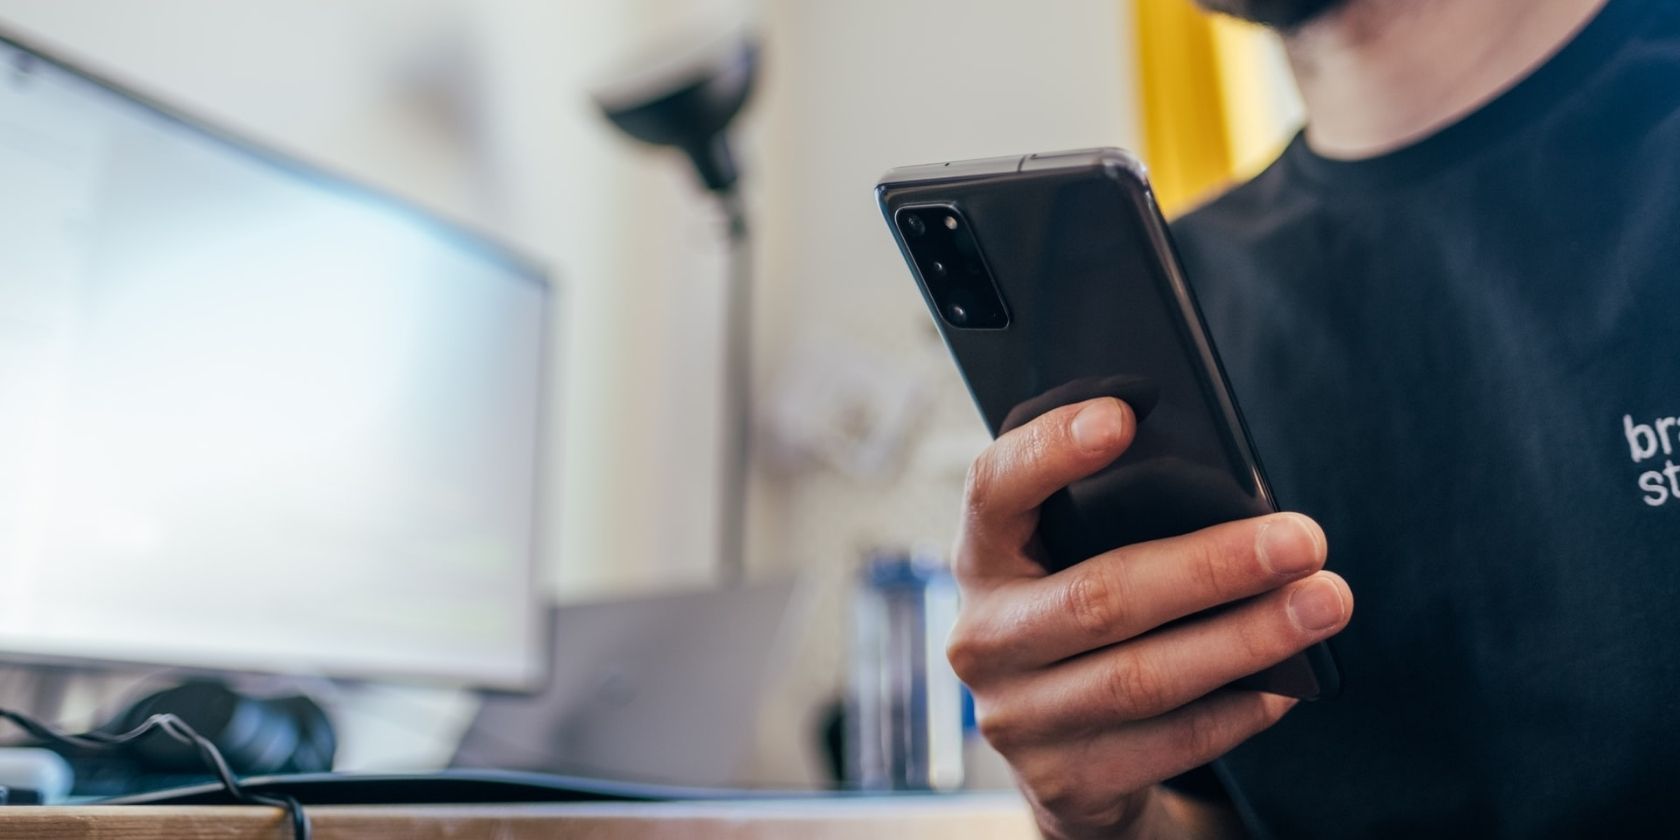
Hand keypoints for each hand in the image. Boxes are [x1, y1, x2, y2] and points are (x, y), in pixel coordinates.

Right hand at [947, 397, 1352, 839]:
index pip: (994, 489)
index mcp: (982, 556)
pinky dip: (1237, 710)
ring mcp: (1016, 716)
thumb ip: (1116, 520)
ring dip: (1246, 639)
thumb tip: (1235, 493)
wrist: (1057, 750)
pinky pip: (1167, 742)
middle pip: (1098, 597)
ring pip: (1142, 678)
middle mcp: (983, 637)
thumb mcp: (1072, 559)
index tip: (1123, 415)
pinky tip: (1287, 682)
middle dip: (1211, 566)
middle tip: (1302, 540)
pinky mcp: (1063, 779)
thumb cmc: (1084, 615)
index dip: (1050, 450)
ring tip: (1322, 603)